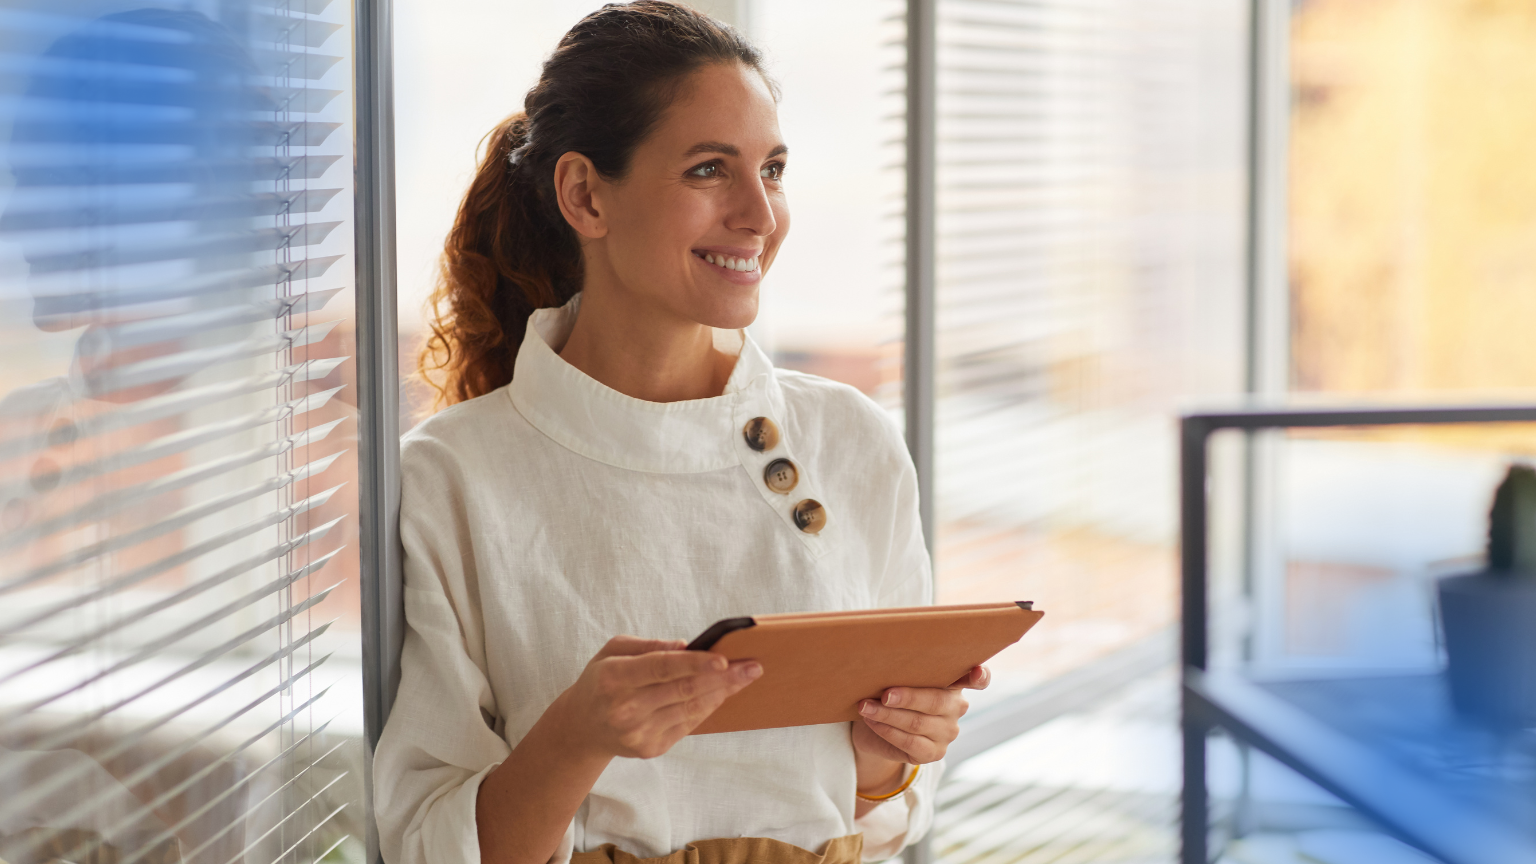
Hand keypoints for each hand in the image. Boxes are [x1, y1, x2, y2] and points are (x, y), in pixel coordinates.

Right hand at [554, 636, 761, 759]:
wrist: (583, 727)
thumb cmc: (602, 680)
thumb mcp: (612, 651)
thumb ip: (647, 645)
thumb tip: (685, 646)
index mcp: (614, 678)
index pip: (661, 669)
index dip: (694, 664)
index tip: (724, 659)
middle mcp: (625, 709)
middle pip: (683, 690)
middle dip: (723, 678)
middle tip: (753, 666)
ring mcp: (638, 732)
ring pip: (690, 708)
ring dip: (722, 692)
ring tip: (745, 676)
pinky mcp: (650, 748)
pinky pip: (688, 724)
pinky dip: (708, 707)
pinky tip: (723, 693)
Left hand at [852, 665, 989, 771]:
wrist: (873, 727)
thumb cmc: (888, 694)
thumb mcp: (899, 679)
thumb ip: (905, 672)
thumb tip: (887, 664)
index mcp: (954, 682)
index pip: (979, 679)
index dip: (980, 676)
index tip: (976, 672)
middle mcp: (957, 707)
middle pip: (936, 701)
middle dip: (907, 697)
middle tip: (884, 694)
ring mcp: (948, 732)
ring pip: (918, 723)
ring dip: (888, 714)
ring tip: (866, 706)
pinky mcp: (934, 753)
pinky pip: (909, 742)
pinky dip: (887, 730)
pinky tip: (872, 721)